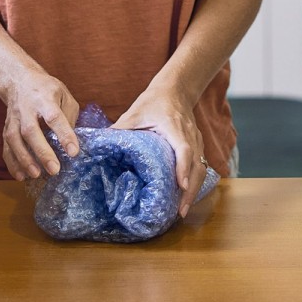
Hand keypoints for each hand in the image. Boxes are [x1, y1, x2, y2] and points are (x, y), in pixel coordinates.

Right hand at [0, 67, 80, 180]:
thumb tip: (70, 141)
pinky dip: (12, 163)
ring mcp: (13, 119)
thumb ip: (69, 116)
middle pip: (31, 131)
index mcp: (45, 99)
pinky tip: (21, 176)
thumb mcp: (64, 95)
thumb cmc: (47, 90)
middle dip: (42, 152)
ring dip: (24, 160)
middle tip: (54, 170)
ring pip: (14, 140)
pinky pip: (6, 147)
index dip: (64, 135)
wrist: (19, 80)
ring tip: (37, 175)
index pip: (55, 117)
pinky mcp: (6, 128)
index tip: (73, 152)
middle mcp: (26, 109)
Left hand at [114, 86, 205, 217]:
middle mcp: (190, 136)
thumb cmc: (154, 101)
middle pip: (198, 166)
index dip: (183, 167)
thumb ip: (119, 129)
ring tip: (182, 210)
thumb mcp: (134, 113)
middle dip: (191, 190)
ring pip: (202, 169)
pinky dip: (195, 183)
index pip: (184, 148)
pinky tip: (185, 198)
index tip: (181, 185)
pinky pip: (201, 167)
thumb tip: (99, 147)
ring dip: (194, 191)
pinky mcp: (199, 146)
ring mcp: (198, 142)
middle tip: (181, 211)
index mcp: (175, 127)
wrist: (176, 89)